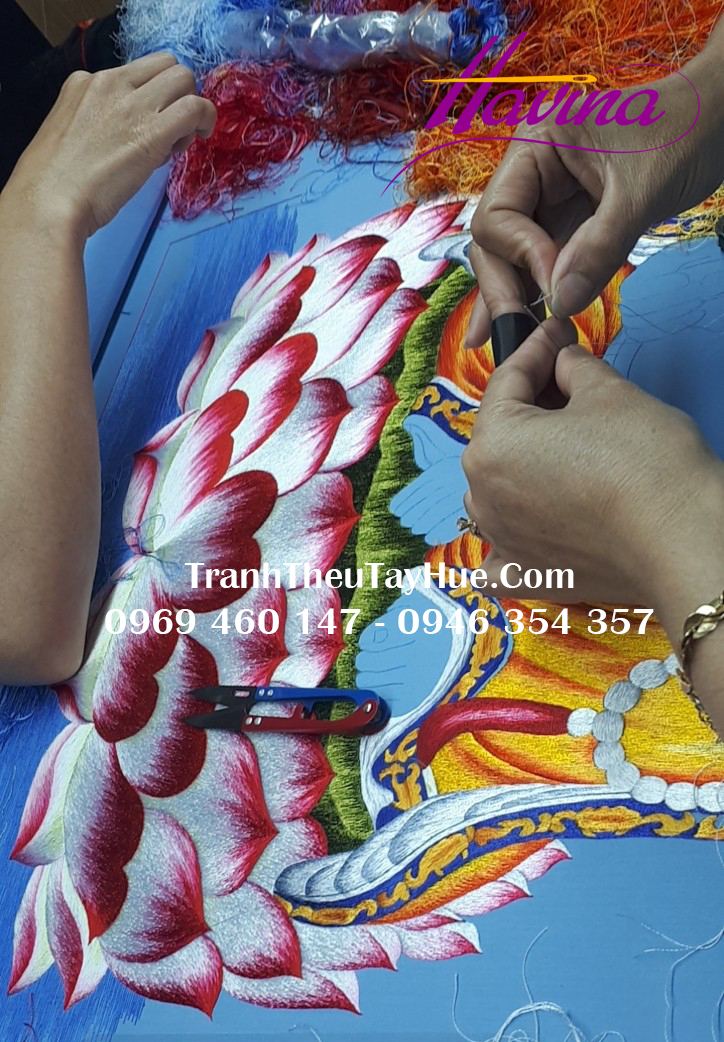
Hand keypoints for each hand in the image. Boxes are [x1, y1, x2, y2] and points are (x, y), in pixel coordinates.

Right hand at [5, 53, 215, 237]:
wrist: (50, 202)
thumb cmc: (58, 184)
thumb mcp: (73, 134)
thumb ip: (102, 125)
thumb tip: (133, 137)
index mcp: (86, 82)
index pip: (137, 72)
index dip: (152, 96)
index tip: (149, 124)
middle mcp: (110, 84)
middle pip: (166, 66)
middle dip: (177, 94)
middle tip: (172, 130)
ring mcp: (132, 105)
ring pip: (184, 79)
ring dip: (192, 106)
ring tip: (179, 140)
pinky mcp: (152, 131)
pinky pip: (195, 107)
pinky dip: (206, 118)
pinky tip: (201, 136)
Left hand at [461, 328, 723, 609]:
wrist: (681, 539)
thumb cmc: (646, 464)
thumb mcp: (609, 393)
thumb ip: (573, 368)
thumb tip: (562, 360)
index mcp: (492, 444)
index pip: (507, 382)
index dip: (536, 350)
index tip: (555, 334)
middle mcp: (483, 495)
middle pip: (501, 436)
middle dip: (531, 405)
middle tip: (566, 380)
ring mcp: (501, 539)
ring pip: (497, 490)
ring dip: (520, 465)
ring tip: (563, 446)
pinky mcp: (528, 574)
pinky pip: (500, 557)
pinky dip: (506, 542)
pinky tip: (524, 529)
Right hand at [465, 44, 723, 346]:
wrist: (717, 118)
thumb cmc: (684, 131)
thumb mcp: (641, 192)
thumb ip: (598, 248)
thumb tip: (559, 303)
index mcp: (536, 145)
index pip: (499, 214)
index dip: (521, 255)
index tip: (554, 287)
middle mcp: (532, 172)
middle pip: (494, 239)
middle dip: (502, 285)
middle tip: (511, 332)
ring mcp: (548, 198)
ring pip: (512, 255)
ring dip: (512, 295)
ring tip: (507, 339)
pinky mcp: (568, 221)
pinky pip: (542, 261)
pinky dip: (535, 292)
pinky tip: (522, 325)